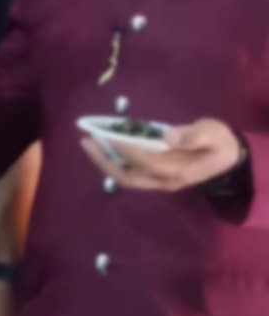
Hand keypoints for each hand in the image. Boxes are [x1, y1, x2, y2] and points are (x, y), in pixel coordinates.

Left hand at [81, 119, 245, 191]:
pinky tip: (103, 146)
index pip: (147, 163)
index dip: (127, 151)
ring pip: (126, 177)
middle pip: (128, 178)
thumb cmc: (220, 143)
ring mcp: (158, 181)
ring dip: (105, 162)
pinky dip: (114, 160)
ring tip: (89, 142)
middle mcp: (165, 181)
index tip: (110, 135)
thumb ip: (192, 136)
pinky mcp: (155, 175)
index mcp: (179, 171)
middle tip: (87, 142)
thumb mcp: (212, 134)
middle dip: (105, 161)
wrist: (229, 157)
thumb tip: (168, 136)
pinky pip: (130, 172)